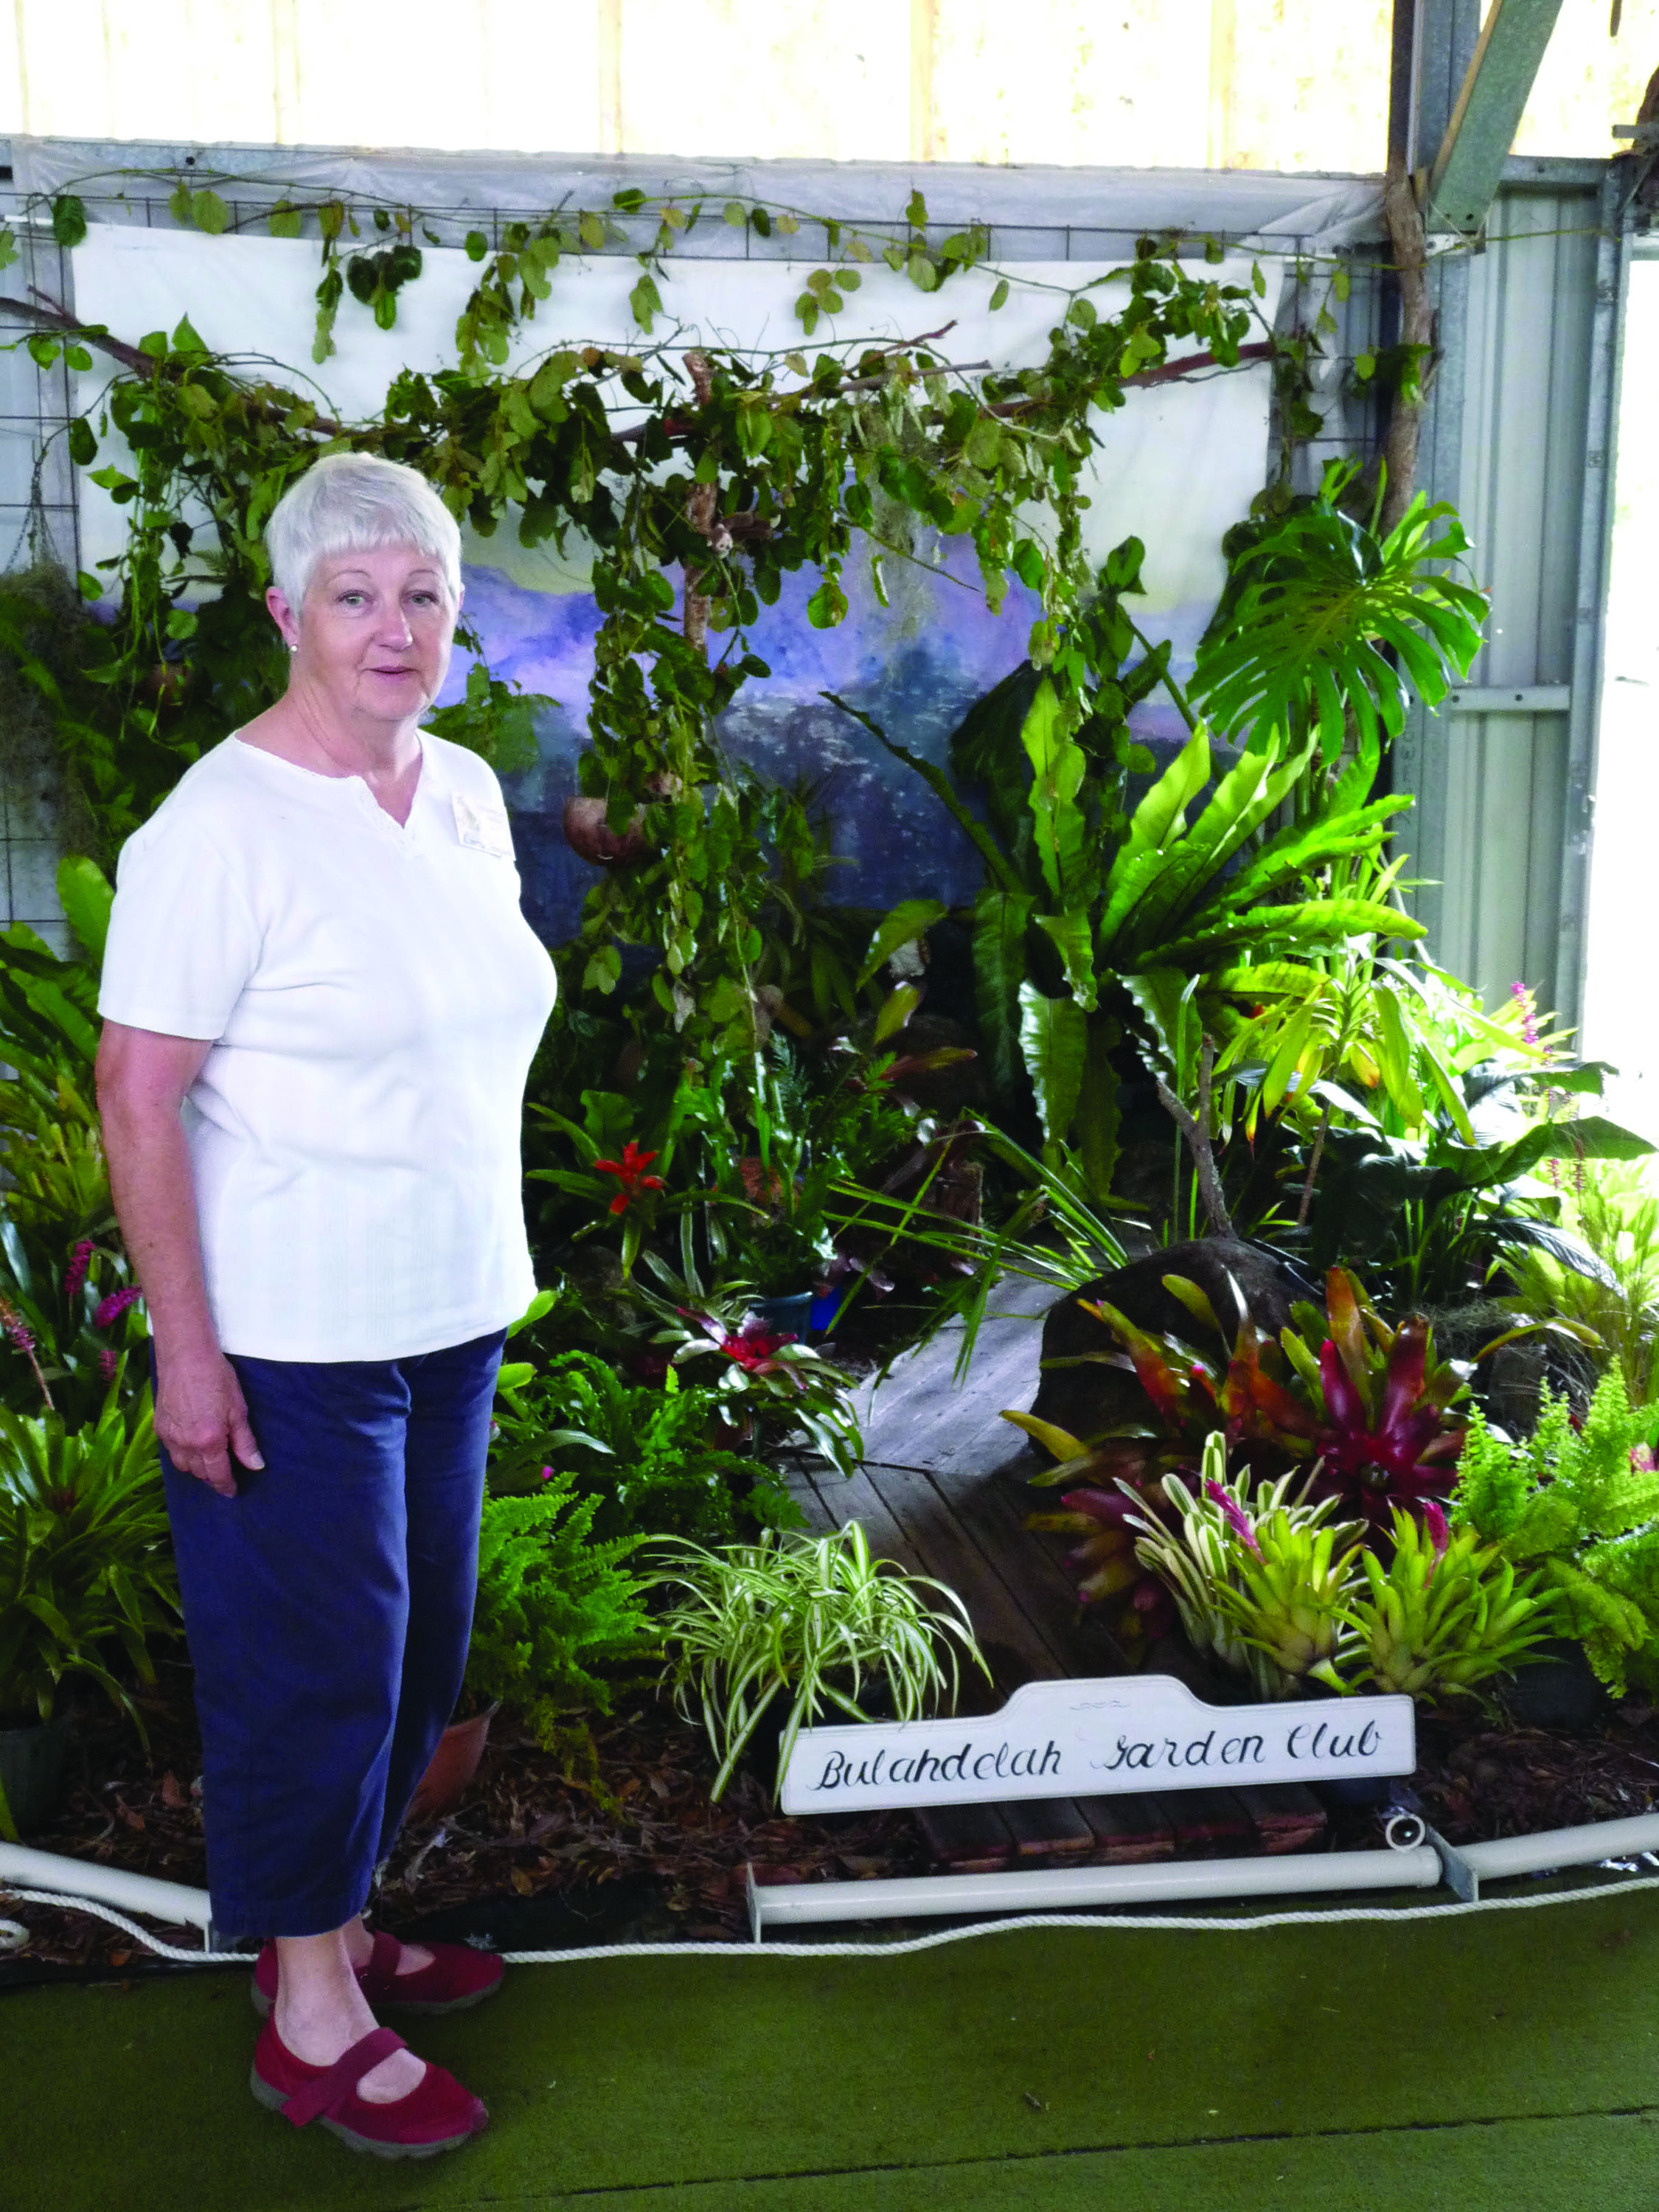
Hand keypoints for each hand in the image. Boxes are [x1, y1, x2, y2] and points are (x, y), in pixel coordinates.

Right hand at [155, 1347, 263, 1497]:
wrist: (185, 1356)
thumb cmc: (217, 1378)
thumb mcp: (238, 1410)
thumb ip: (245, 1442)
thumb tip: (255, 1466)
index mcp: (208, 1441)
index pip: (217, 1474)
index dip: (225, 1485)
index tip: (232, 1491)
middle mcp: (185, 1444)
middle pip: (199, 1473)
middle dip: (212, 1476)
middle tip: (224, 1473)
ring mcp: (169, 1436)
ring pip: (182, 1465)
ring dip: (196, 1467)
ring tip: (209, 1461)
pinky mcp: (159, 1427)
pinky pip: (171, 1451)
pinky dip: (182, 1454)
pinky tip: (191, 1446)